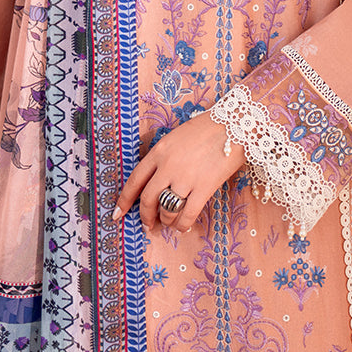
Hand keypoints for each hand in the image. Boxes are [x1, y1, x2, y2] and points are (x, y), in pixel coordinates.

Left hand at [113, 110, 244, 232]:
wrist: (234, 124)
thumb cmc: (207, 128)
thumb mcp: (176, 137)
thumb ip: (164, 157)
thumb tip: (157, 183)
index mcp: (159, 151)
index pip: (134, 180)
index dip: (124, 200)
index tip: (117, 214)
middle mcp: (168, 166)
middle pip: (148, 199)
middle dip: (145, 217)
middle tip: (148, 226)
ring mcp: (185, 178)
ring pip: (167, 210)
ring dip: (166, 221)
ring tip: (170, 224)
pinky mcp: (204, 187)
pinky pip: (187, 215)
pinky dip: (183, 225)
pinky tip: (183, 227)